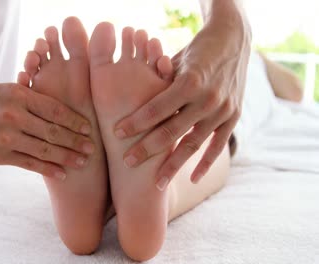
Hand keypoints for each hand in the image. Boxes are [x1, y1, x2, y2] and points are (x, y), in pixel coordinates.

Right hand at [0, 83, 94, 179]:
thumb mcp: (3, 90)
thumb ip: (28, 99)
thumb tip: (55, 110)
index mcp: (18, 94)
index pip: (55, 109)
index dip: (75, 120)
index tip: (88, 128)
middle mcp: (14, 115)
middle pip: (54, 131)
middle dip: (76, 141)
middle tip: (93, 148)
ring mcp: (6, 137)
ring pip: (45, 149)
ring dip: (67, 157)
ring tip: (82, 162)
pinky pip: (29, 164)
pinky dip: (48, 169)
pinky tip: (62, 174)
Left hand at [113, 7, 250, 188]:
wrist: (232, 40)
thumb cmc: (194, 49)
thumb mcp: (175, 59)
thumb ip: (156, 80)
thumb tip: (126, 95)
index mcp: (189, 82)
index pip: (155, 108)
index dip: (135, 123)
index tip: (116, 134)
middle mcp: (207, 99)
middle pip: (171, 131)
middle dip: (147, 149)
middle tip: (127, 163)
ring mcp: (222, 111)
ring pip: (193, 145)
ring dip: (174, 165)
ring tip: (157, 183)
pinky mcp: (233, 118)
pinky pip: (217, 146)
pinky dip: (205, 164)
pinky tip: (191, 179)